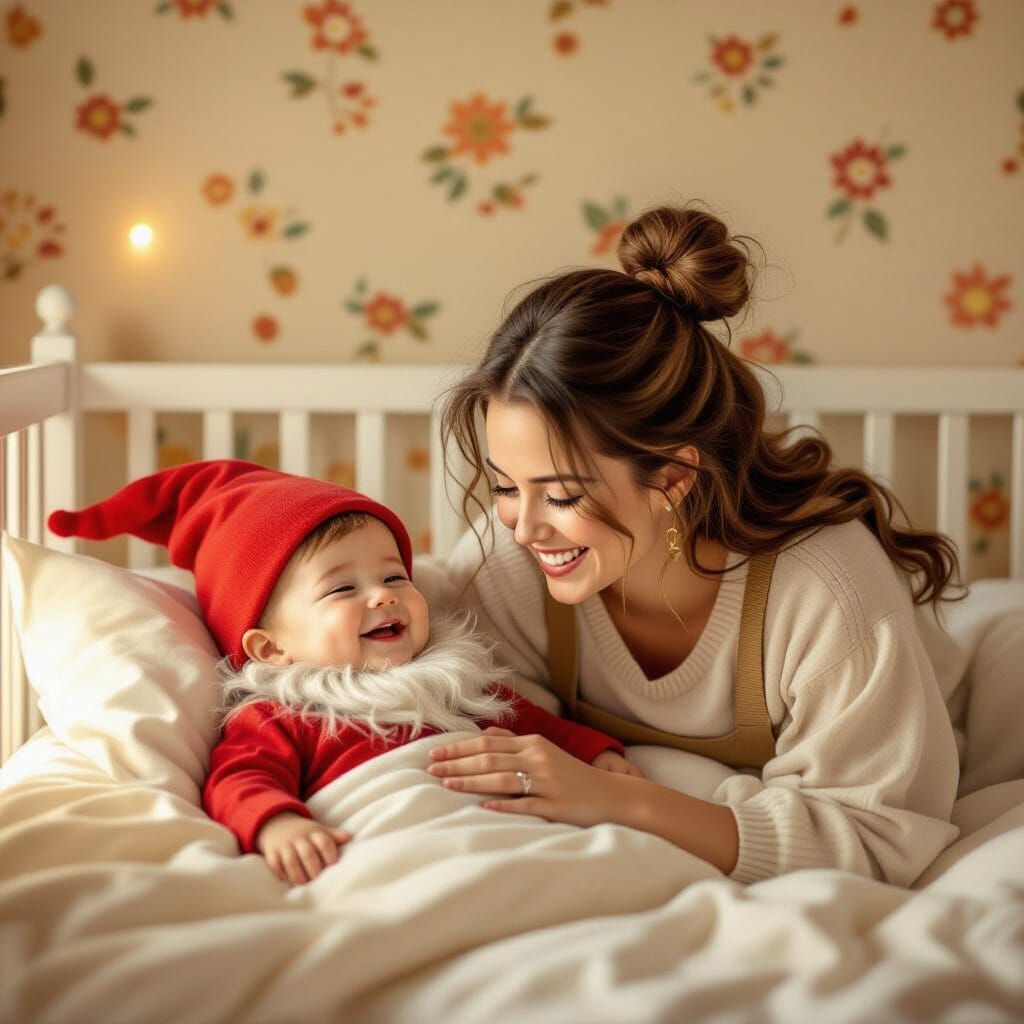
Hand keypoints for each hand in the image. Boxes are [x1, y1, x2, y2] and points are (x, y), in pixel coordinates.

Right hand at [256, 811, 351, 885]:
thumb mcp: (318, 830)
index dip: (330, 854)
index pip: (324, 841)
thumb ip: (333, 835)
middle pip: (308, 853)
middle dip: (313, 868)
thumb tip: (349, 837)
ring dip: (297, 874)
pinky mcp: (271, 851)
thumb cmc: (303, 832)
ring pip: (290, 860)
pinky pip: (274, 863)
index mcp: (313, 832)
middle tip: (317, 881)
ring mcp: (284, 845)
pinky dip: (279, 872)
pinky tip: (285, 880)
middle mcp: (299, 838)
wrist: (276, 823)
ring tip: (303, 884)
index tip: (332, 867)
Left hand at [427, 726, 640, 827]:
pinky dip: (504, 805)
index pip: (487, 742)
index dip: (458, 748)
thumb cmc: (572, 775)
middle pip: (489, 757)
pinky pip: (526, 804)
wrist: (611, 795)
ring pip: (502, 778)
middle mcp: (538, 758)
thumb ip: (514, 742)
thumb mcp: (544, 751)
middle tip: (430, 769)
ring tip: (447, 785)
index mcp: (532, 743)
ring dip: (471, 781)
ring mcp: (547, 781)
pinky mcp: (556, 805)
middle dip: (456, 763)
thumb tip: (486, 733)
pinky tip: (485, 807)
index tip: (433, 754)